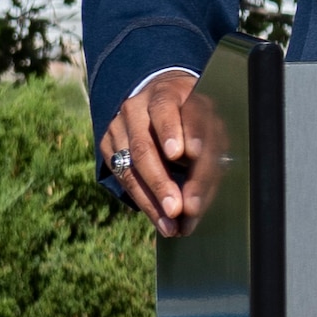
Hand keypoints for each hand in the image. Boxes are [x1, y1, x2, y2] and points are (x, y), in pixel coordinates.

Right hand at [99, 70, 199, 236]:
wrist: (162, 101)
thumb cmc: (194, 116)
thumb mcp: (207, 121)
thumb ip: (208, 149)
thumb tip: (203, 196)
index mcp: (167, 91)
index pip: (167, 109)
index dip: (175, 131)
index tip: (189, 153)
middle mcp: (138, 105)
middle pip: (144, 146)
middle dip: (162, 181)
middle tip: (178, 208)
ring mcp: (119, 125)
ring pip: (131, 167)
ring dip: (153, 199)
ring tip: (171, 225)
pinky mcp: (108, 143)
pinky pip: (123, 177)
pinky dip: (144, 201)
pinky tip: (161, 220)